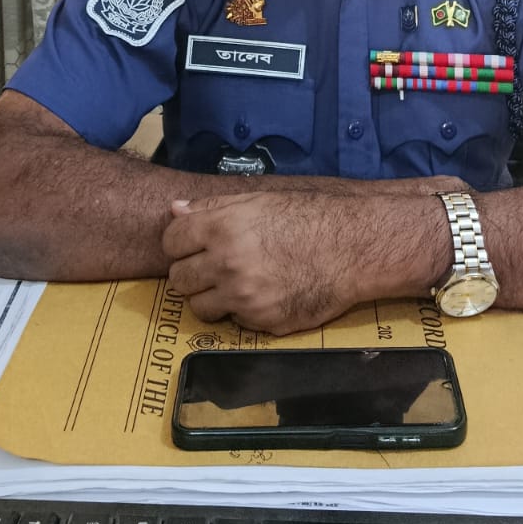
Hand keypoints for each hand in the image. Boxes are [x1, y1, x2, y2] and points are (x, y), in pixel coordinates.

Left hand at [163, 190, 360, 334]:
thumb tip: (174, 209)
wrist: (352, 247)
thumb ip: (212, 206)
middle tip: (212, 266)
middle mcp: (227, 265)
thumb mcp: (258, 199)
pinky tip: (262, 293)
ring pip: (199, 307)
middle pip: (178, 279)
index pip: (171, 242)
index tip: (192, 244)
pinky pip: (234, 322)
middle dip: (191, 272)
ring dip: (210, 296)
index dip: (180, 242)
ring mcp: (244, 299)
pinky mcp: (262, 323)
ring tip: (234, 283)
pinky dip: (242, 311)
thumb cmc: (307, 216)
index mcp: (222, 229)